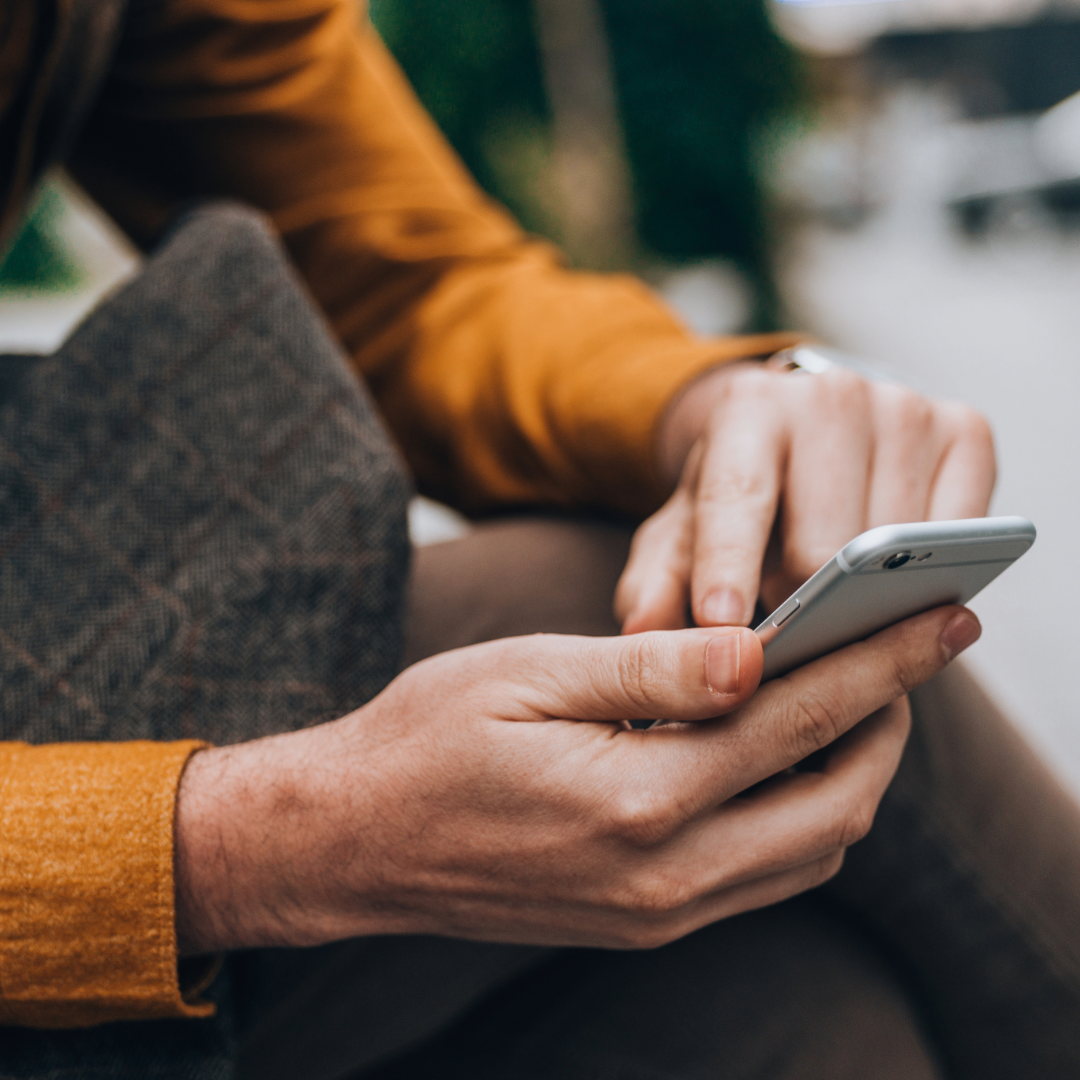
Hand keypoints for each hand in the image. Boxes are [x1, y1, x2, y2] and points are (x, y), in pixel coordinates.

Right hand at [173, 604, 978, 954]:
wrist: (353, 840)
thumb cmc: (428, 738)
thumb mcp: (529, 674)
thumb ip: (651, 669)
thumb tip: (759, 651)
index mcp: (635, 801)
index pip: (795, 723)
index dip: (878, 666)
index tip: (937, 622)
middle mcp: (662, 878)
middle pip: (833, 807)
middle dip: (887, 724)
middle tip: (905, 655)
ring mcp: (656, 914)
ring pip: (809, 853)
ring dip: (850, 775)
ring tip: (853, 699)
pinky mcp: (643, 922)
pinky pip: (761, 877)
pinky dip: (800, 814)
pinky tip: (782, 759)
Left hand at [616, 362, 995, 631]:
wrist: (800, 425)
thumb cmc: (735, 492)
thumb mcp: (680, 531)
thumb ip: (653, 582)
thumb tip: (642, 632)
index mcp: (748, 409)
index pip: (738, 496)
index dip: (729, 565)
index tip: (723, 624)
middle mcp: (831, 394)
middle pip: (826, 543)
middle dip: (803, 603)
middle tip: (787, 622)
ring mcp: (906, 407)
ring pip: (896, 549)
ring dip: (866, 595)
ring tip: (834, 602)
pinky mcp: (966, 428)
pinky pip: (961, 534)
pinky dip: (930, 573)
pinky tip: (897, 580)